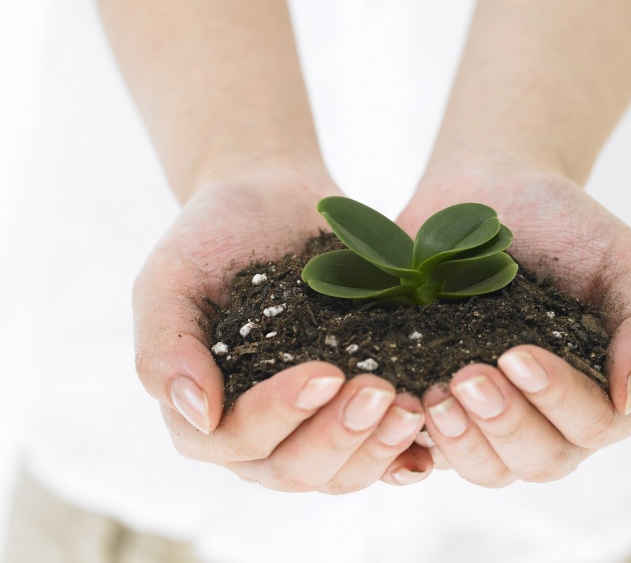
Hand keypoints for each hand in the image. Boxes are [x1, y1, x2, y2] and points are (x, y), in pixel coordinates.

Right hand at [133, 161, 431, 492]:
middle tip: (382, 392)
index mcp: (204, 408)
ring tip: (415, 405)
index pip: (237, 439)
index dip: (280, 416)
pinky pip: (378, 445)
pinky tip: (432, 431)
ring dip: (378, 448)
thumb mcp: (170, 275)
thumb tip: (197, 414)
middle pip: (295, 468)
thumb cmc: (213, 233)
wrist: (268, 197)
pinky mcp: (352, 399)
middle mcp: (257, 427)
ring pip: (342, 469)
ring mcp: (309, 419)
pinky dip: (405, 450)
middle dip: (340, 437)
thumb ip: (164, 344)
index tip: (325, 373)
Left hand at [397, 161, 630, 486]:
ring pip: (487, 467)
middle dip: (504, 424)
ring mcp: (492, 410)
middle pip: (540, 459)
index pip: (596, 424)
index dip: (558, 400)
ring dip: (462, 443)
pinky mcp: (440, 397)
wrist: (490, 189)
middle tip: (467, 376)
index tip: (517, 354)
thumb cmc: (563, 223)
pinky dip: (414, 446)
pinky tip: (402, 413)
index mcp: (602, 384)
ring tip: (433, 395)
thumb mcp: (622, 257)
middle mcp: (549, 411)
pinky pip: (429, 449)